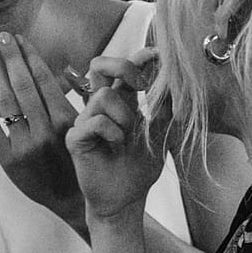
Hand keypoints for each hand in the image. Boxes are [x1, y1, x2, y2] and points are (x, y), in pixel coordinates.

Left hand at [0, 32, 84, 226]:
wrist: (73, 200)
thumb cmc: (81, 159)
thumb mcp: (83, 129)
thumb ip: (70, 102)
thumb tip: (57, 73)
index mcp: (66, 121)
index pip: (44, 80)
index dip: (30, 56)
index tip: (21, 39)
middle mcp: (45, 131)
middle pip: (22, 86)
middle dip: (10, 58)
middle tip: (1, 37)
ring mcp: (24, 146)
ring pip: (4, 102)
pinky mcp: (8, 161)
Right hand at [67, 49, 167, 224]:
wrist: (126, 199)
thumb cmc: (140, 167)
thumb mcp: (162, 134)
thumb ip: (165, 108)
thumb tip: (175, 78)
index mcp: (122, 102)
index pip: (124, 69)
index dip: (139, 57)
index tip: (158, 53)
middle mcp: (101, 107)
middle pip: (100, 65)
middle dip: (123, 66)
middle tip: (141, 84)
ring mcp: (86, 121)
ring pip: (105, 95)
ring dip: (125, 116)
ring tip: (128, 138)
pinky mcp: (76, 138)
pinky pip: (95, 121)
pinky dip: (113, 132)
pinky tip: (117, 147)